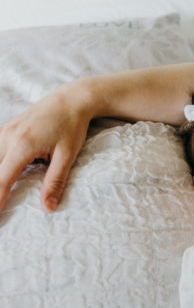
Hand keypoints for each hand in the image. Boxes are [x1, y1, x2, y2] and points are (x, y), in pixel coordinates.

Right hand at [0, 83, 92, 211]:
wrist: (71, 100)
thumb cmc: (72, 126)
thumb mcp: (68, 155)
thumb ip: (55, 181)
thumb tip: (48, 208)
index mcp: (22, 145)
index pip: (1, 179)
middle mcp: (7, 137)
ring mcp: (4, 131)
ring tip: (0, 195)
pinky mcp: (6, 129)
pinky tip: (3, 172)